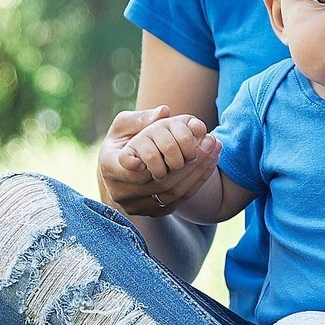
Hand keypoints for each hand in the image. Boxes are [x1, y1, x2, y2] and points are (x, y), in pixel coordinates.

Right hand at [98, 105, 221, 216]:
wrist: (120, 173)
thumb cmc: (122, 142)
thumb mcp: (124, 126)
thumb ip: (141, 118)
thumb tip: (164, 112)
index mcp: (110, 167)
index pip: (132, 167)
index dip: (156, 160)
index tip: (177, 147)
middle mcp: (121, 192)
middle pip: (161, 181)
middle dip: (191, 160)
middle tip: (211, 140)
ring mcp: (137, 206)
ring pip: (174, 192)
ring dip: (199, 170)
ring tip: (214, 148)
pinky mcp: (153, 212)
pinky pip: (180, 199)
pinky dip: (198, 181)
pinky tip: (210, 162)